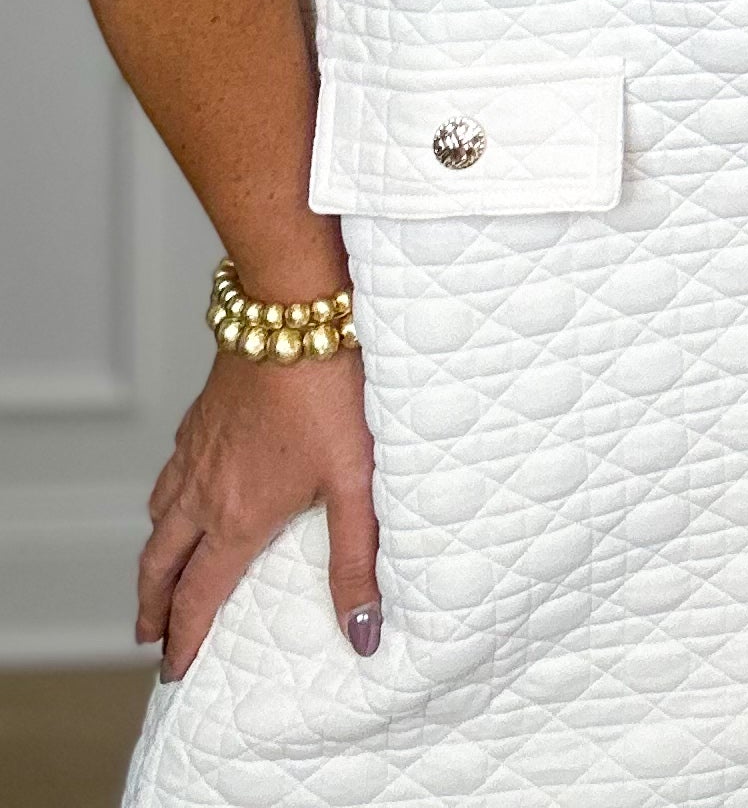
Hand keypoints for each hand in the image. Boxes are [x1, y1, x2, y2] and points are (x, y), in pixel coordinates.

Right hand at [138, 344, 377, 678]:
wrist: (295, 311)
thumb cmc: (332, 392)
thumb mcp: (355, 483)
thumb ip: (357, 560)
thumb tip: (363, 633)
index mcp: (238, 516)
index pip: (198, 596)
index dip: (184, 639)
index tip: (174, 670)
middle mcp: (204, 490)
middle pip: (160, 564)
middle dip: (152, 607)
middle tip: (150, 637)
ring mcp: (196, 450)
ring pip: (157, 517)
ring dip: (154, 556)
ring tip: (160, 576)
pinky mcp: (201, 415)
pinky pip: (169, 473)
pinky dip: (165, 501)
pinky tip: (182, 492)